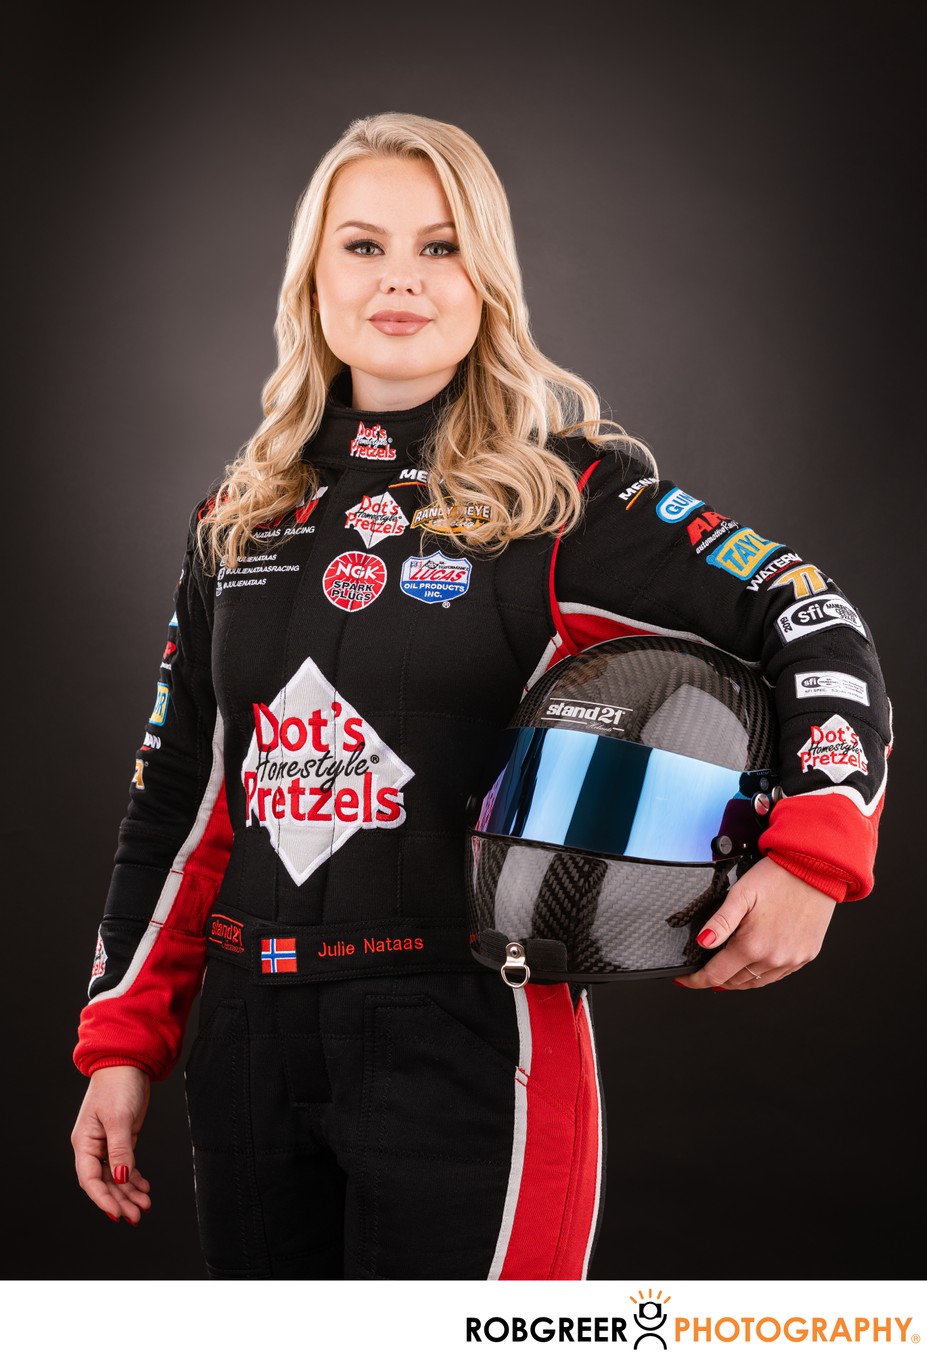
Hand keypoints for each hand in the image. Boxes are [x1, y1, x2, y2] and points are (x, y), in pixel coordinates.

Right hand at [71, 1066, 151, 1222]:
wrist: (128, 1063)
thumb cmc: (118, 1084)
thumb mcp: (119, 1118)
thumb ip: (120, 1150)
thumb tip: (121, 1178)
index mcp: (85, 1142)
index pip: (90, 1179)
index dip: (103, 1198)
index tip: (117, 1213)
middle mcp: (94, 1146)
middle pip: (105, 1182)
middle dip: (119, 1200)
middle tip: (135, 1216)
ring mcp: (108, 1144)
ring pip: (117, 1177)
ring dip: (129, 1193)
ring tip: (144, 1206)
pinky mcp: (122, 1139)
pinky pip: (126, 1166)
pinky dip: (135, 1179)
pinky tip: (144, 1189)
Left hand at [674, 856, 836, 990]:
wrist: (815, 869)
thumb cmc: (777, 877)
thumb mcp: (740, 894)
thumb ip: (720, 922)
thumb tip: (702, 942)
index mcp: (753, 946)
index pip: (716, 975)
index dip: (696, 980)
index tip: (684, 980)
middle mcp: (774, 958)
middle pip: (735, 982)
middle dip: (716, 977)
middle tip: (703, 969)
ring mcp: (792, 960)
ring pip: (756, 982)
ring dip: (738, 979)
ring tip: (726, 969)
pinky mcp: (806, 956)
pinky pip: (778, 975)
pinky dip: (761, 974)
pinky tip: (755, 963)